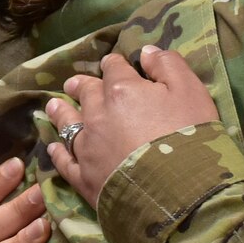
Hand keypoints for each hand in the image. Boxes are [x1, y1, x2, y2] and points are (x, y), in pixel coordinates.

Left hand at [46, 45, 219, 207]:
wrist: (177, 192)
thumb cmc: (190, 137)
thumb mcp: (191, 92)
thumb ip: (168, 65)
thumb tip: (146, 51)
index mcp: (122, 90)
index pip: (114, 69)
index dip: (114, 65)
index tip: (113, 65)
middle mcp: (97, 115)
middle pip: (85, 93)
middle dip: (80, 86)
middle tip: (72, 84)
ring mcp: (87, 148)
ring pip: (67, 124)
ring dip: (60, 113)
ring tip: (52, 106)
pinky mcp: (84, 178)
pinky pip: (64, 161)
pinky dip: (57, 151)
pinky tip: (53, 147)